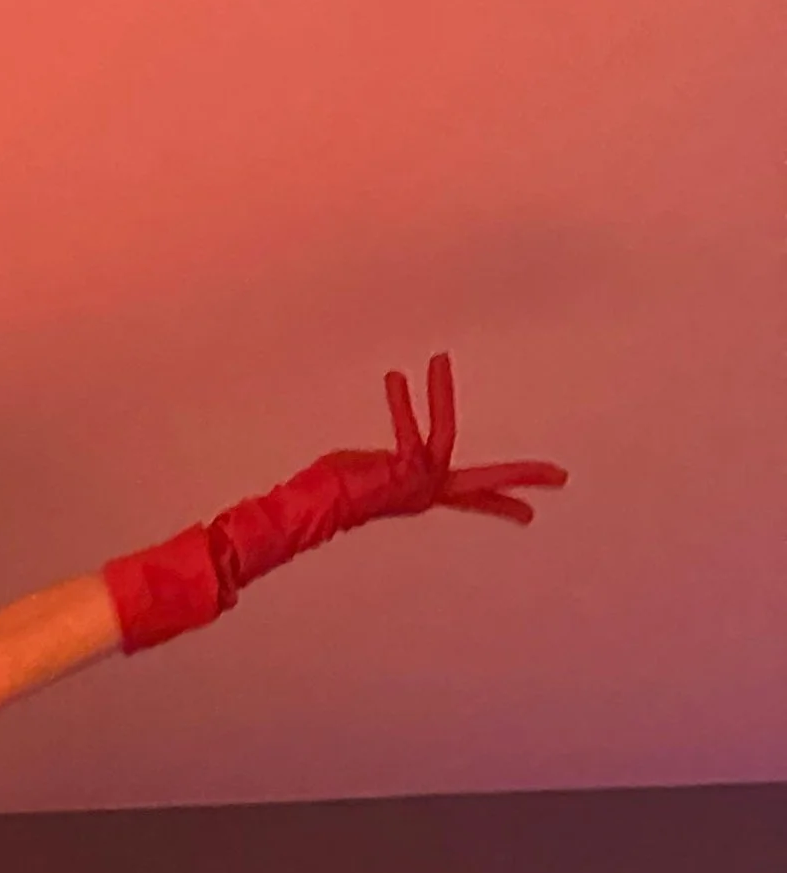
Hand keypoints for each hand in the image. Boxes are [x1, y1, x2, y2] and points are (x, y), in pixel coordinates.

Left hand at [320, 354, 568, 528]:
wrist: (312, 508)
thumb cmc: (335, 488)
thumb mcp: (377, 468)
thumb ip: (399, 458)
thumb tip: (402, 454)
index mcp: (426, 492)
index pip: (474, 496)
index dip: (503, 503)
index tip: (531, 513)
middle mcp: (427, 491)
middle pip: (484, 485)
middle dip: (520, 478)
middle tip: (559, 476)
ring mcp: (415, 483)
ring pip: (444, 435)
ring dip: (442, 394)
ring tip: (440, 359)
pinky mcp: (398, 472)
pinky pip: (407, 431)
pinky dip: (403, 403)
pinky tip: (397, 379)